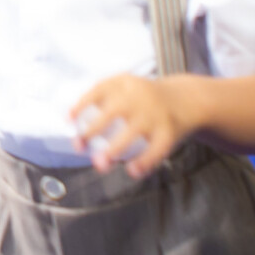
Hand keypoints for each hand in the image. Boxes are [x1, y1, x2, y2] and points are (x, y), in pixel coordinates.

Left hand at [68, 74, 190, 179]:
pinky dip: (145, 161)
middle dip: (93, 130)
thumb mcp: (126, 87)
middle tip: (78, 146)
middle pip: (112, 112)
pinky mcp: (169, 131)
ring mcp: (155, 114)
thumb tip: (74, 127)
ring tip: (100, 164)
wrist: (186, 98)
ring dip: (114, 149)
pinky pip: (156, 148)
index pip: (98, 90)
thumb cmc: (145, 98)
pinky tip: (132, 171)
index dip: (81, 105)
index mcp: (124, 84)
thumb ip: (104, 101)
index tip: (68, 120)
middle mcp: (139, 97)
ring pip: (132, 132)